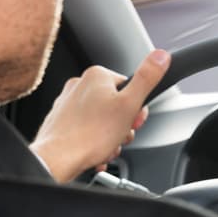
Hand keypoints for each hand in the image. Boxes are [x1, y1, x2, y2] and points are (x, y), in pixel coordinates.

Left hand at [30, 50, 170, 181]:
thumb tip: (161, 55)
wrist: (56, 160)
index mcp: (96, 76)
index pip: (129, 87)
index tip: (134, 121)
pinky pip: (86, 131)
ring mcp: (67, 104)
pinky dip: (94, 143)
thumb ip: (147, 78)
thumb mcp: (129, 105)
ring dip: (110, 137)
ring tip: (106, 147)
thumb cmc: (90, 135)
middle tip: (120, 136)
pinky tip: (96, 153)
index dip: (136, 108)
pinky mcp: (61, 122)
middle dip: (123, 125)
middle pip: (115, 105)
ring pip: (101, 120)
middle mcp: (79, 85)